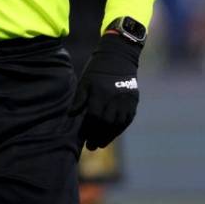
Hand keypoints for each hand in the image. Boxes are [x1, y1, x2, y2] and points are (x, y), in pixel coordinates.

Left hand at [68, 33, 140, 150]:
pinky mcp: (134, 101)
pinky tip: (112, 134)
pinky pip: (127, 119)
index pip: (94, 117)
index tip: (83, 138)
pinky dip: (120, 129)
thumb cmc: (97, 69)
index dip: (88, 129)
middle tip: (91, 146)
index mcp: (100, 93)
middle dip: (98, 136)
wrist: (119, 57)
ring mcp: (126, 100)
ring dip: (109, 136)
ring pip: (118, 124)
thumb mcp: (85, 81)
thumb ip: (79, 99)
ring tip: (101, 144)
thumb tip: (71, 115)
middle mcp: (114, 98)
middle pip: (106, 123)